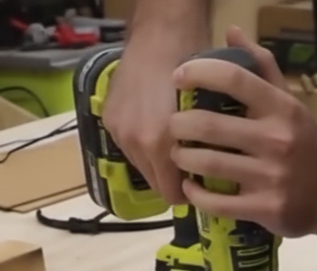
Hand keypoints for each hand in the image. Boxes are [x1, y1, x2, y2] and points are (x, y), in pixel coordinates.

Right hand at [103, 23, 207, 205]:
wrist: (160, 31)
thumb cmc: (193, 66)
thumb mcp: (208, 112)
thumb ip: (200, 149)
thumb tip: (203, 175)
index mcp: (159, 143)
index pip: (170, 194)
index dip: (186, 193)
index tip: (197, 185)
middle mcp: (135, 142)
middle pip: (154, 184)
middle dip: (171, 179)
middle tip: (189, 166)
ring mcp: (119, 131)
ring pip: (140, 166)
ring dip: (155, 162)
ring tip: (171, 145)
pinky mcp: (109, 120)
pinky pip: (127, 147)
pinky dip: (141, 144)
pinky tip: (154, 127)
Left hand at [168, 27, 316, 237]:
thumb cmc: (304, 144)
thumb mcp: (289, 103)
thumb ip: (261, 69)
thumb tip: (232, 34)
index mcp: (281, 108)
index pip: (235, 79)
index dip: (200, 73)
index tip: (179, 76)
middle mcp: (277, 139)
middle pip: (210, 126)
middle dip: (180, 125)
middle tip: (173, 127)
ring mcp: (270, 176)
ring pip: (210, 164)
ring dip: (183, 159)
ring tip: (177, 154)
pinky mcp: (264, 208)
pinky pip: (217, 203)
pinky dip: (196, 194)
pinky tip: (190, 186)